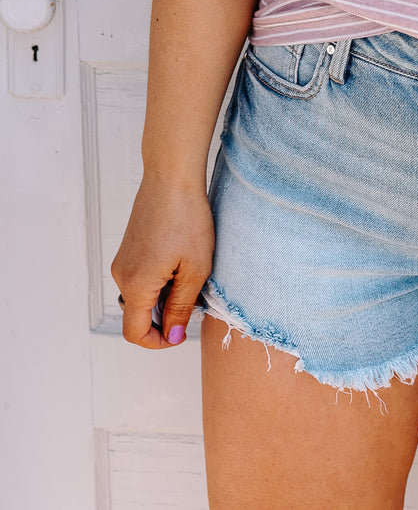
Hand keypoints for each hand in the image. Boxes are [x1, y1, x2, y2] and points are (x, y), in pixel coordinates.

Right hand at [111, 174, 214, 349]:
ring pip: (141, 295)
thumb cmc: (188, 219)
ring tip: (190, 272)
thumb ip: (182, 307)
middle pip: (138, 314)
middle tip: (195, 296)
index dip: (159, 342)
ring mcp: (123, 260)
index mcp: (136, 285)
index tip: (182, 332)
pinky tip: (180, 258)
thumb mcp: (195, 269)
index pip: (135, 334)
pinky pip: (140, 276)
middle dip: (165, 316)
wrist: (172, 176)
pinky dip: (159, 279)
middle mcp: (121, 275)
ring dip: (164, 295)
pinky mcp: (129, 248)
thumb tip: (173, 336)